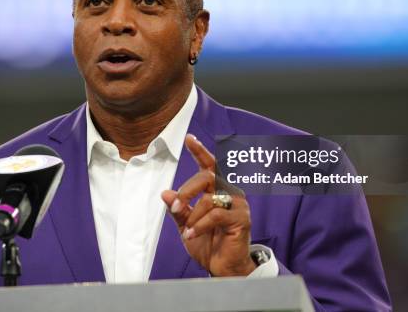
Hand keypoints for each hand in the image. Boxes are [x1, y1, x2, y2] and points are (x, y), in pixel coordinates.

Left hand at [161, 134, 255, 276]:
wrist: (222, 268)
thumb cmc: (208, 244)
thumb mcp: (186, 224)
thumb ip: (178, 209)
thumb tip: (165, 193)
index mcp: (216, 189)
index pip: (209, 165)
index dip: (199, 151)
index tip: (189, 138)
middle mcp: (229, 192)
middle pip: (207, 176)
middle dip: (187, 190)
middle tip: (175, 206)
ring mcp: (238, 204)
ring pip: (210, 197)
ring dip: (192, 214)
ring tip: (185, 230)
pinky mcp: (242, 218)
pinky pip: (216, 214)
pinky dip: (199, 224)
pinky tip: (191, 234)